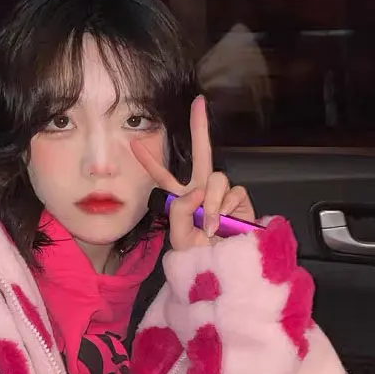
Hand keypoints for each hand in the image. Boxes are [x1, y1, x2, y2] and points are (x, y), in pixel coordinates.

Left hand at [132, 95, 254, 250]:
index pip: (163, 177)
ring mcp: (222, 194)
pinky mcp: (240, 201)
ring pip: (216, 179)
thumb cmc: (199, 257)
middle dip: (200, 127)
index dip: (149, 161)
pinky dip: (224, 209)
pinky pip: (232, 193)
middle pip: (201, 153)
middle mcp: (202, 192)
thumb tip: (199, 190)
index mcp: (182, 200)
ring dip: (210, 204)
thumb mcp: (179, 238)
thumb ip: (181, 211)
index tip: (134, 143)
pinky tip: (220, 225)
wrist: (223, 270)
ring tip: (208, 227)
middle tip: (198, 103)